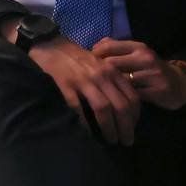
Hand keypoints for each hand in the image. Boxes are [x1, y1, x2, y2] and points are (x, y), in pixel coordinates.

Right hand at [16, 31, 142, 145]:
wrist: (49, 44)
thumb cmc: (75, 56)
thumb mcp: (100, 64)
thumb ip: (112, 80)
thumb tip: (122, 105)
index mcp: (112, 71)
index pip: (133, 98)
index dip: (136, 117)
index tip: (132, 128)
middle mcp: (102, 76)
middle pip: (121, 106)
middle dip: (126, 128)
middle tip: (126, 142)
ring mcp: (83, 80)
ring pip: (104, 109)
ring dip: (109, 128)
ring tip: (110, 140)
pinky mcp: (66, 85)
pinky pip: (78, 108)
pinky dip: (84, 122)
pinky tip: (86, 132)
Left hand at [92, 39, 185, 110]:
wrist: (180, 85)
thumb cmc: (150, 69)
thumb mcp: (136, 54)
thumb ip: (116, 47)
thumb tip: (95, 45)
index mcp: (139, 47)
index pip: (109, 47)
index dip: (94, 55)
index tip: (87, 64)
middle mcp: (146, 58)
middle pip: (111, 64)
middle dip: (99, 73)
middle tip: (91, 80)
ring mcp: (153, 75)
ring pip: (121, 80)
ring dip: (110, 87)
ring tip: (102, 90)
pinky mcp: (157, 91)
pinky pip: (131, 95)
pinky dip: (122, 97)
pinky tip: (116, 99)